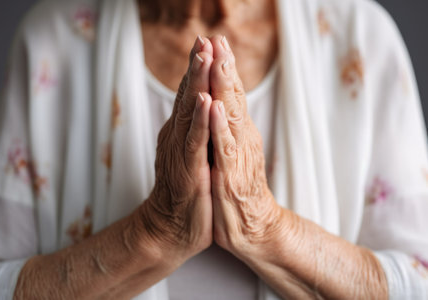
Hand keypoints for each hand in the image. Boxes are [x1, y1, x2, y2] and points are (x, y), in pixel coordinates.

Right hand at [140, 37, 213, 256]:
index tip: (208, 42)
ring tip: (203, 56)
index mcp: (182, 132)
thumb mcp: (192, 155)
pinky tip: (203, 100)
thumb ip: (193, 131)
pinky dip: (199, 120)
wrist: (171, 228)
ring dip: (196, 83)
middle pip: (187, 95)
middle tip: (204, 38)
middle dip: (197, 65)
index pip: (190, 94)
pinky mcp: (188, 170)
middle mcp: (178, 137)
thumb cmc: (186, 191)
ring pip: (189, 112)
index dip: (198, 68)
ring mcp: (181, 152)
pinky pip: (194, 141)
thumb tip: (199, 107)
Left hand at [208, 36, 281, 256]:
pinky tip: (215, 108)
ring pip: (232, 117)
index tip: (215, 41)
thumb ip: (227, 130)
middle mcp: (241, 140)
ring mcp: (237, 157)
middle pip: (234, 98)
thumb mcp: (231, 154)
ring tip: (219, 61)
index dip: (224, 68)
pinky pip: (225, 150)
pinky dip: (220, 128)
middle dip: (225, 67)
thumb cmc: (238, 189)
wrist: (253, 227)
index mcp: (238, 133)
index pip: (232, 95)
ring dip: (224, 88)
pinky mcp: (231, 178)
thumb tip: (219, 104)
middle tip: (218, 39)